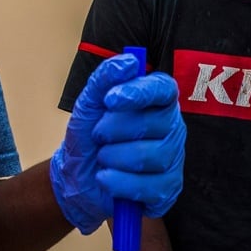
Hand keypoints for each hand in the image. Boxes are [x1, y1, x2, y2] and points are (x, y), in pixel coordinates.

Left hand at [52, 54, 185, 233]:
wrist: (77, 178)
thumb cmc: (89, 138)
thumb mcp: (89, 104)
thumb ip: (105, 78)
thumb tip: (128, 61)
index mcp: (157, 101)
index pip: (163, 89)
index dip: (139, 93)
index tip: (111, 99)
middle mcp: (171, 127)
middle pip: (155, 124)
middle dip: (116, 131)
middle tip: (98, 135)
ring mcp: (173, 159)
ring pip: (153, 157)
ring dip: (115, 158)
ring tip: (102, 159)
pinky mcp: (169, 189)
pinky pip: (151, 187)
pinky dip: (120, 184)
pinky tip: (107, 179)